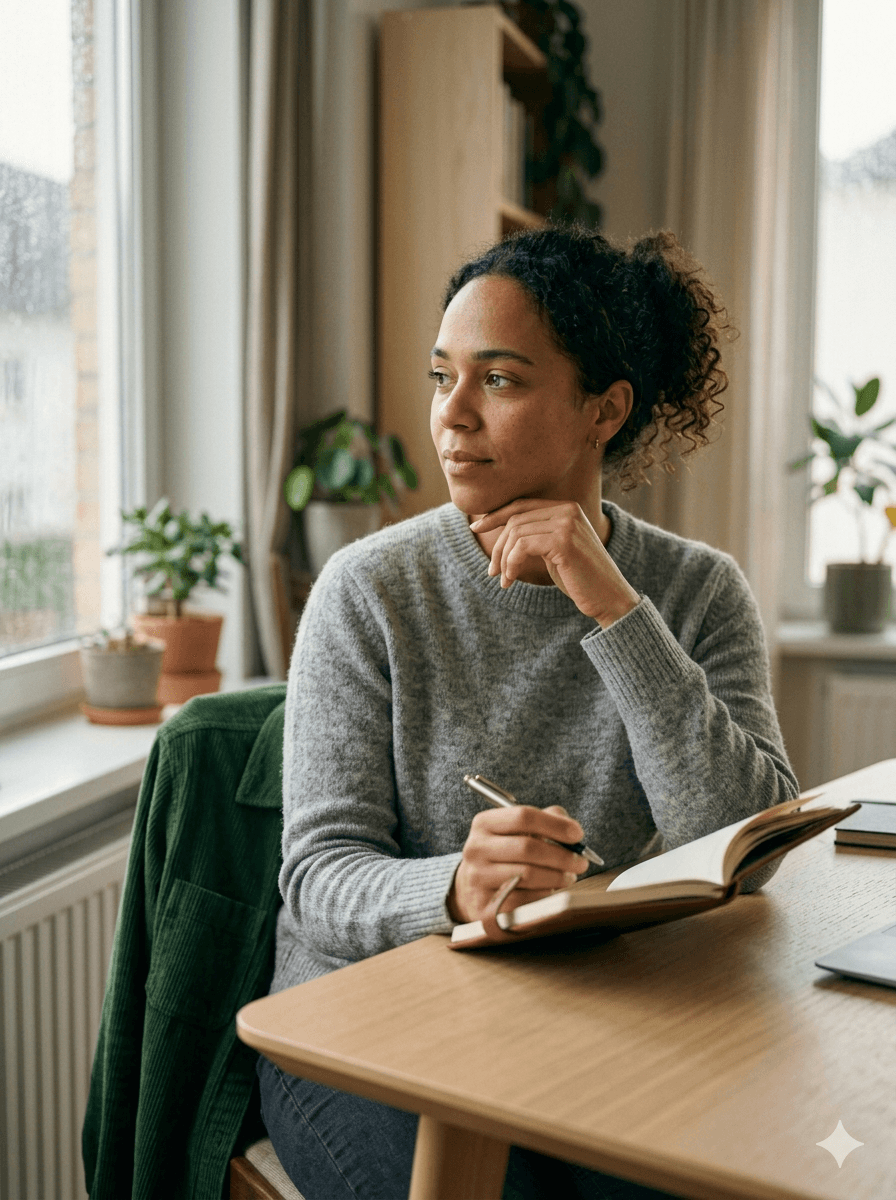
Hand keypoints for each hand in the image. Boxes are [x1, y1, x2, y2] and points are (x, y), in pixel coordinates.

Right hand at [448, 804, 588, 923]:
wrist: (472, 890)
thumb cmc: (504, 856)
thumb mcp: (516, 831)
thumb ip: (546, 820)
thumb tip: (571, 827)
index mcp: (484, 823)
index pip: (523, 816)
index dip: (555, 825)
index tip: (577, 835)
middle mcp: (476, 848)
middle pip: (528, 847)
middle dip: (562, 855)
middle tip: (581, 862)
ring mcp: (477, 878)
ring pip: (528, 875)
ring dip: (557, 877)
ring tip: (568, 877)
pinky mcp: (484, 906)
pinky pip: (524, 900)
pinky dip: (544, 895)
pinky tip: (550, 891)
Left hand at [470, 499, 639, 627]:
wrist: (609, 598)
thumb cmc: (580, 578)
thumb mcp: (554, 551)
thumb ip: (535, 536)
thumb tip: (501, 530)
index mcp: (566, 508)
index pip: (521, 505)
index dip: (496, 515)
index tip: (477, 528)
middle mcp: (568, 509)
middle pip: (515, 518)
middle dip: (498, 546)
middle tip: (492, 572)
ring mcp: (567, 523)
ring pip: (516, 532)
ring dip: (503, 559)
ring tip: (504, 580)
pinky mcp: (563, 540)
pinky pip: (522, 545)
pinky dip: (511, 563)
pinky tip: (512, 579)